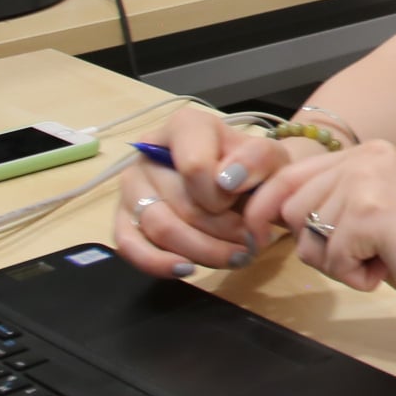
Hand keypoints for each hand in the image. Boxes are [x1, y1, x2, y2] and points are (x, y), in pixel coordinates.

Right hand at [114, 110, 323, 277]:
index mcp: (185, 127)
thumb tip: (227, 180)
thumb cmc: (253, 170)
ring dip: (202, 251)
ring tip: (234, 257)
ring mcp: (133, 186)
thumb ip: (258, 159)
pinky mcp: (125, 218)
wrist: (244, 188)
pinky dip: (158, 263)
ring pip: (159, 228)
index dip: (221, 197)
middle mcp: (150, 151)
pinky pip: (129, 246)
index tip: (241, 202)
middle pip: (181, 204)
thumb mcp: (271, 158)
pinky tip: (187, 268)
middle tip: (250, 243)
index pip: (194, 168)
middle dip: (222, 232)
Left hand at [242, 141, 395, 330]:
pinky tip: (390, 268)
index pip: (290, 174)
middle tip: (364, 256)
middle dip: (316, 246)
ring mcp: (369, 180)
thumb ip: (329, 205)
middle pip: (291, 207)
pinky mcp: (373, 211)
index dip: (267, 209)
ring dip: (339, 264)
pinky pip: (332, 257)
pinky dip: (356, 276)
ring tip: (382, 259)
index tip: (258, 235)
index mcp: (367, 152)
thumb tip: (266, 213)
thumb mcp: (370, 217)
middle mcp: (367, 156)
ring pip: (308, 236)